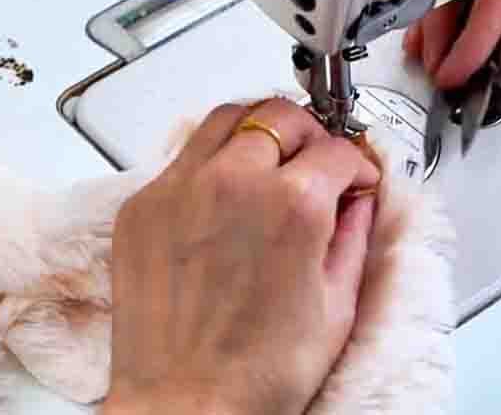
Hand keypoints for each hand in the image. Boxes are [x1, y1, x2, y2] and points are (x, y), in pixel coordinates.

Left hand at [103, 99, 379, 414]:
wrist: (186, 405)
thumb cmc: (257, 373)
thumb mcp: (336, 306)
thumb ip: (353, 237)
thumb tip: (358, 201)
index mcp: (294, 205)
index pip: (336, 150)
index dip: (356, 164)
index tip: (355, 178)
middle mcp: (234, 182)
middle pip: (280, 115)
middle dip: (309, 131)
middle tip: (317, 158)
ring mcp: (181, 188)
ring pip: (226, 117)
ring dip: (257, 128)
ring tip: (269, 158)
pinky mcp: (142, 204)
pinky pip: (182, 156)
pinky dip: (211, 160)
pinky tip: (223, 192)